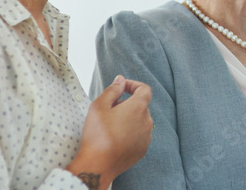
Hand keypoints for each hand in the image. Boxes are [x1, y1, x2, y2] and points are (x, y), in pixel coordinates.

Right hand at [65, 75, 152, 189]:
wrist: (98, 165)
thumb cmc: (97, 134)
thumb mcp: (99, 106)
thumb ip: (113, 90)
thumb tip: (121, 80)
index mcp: (139, 107)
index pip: (145, 89)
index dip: (133, 85)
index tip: (121, 88)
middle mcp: (147, 121)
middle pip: (140, 106)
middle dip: (126, 104)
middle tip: (108, 110)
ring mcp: (146, 137)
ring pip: (139, 121)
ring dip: (128, 119)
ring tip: (110, 126)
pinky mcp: (143, 150)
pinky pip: (139, 136)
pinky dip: (130, 133)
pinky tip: (115, 139)